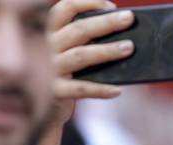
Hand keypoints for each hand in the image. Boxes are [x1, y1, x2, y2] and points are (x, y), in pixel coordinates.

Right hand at [48, 0, 135, 124]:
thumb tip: (121, 32)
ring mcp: (49, 69)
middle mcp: (46, 46)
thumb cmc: (65, 73)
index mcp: (49, 31)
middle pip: (78, 29)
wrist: (43, 106)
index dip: (88, 3)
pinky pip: (81, 89)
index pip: (65, 8)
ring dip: (107, 51)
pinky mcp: (55, 91)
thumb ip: (84, 40)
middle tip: (129, 18)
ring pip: (81, 56)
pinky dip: (101, 89)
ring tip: (129, 48)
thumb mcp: (69, 51)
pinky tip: (118, 90)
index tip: (111, 6)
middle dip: (106, 22)